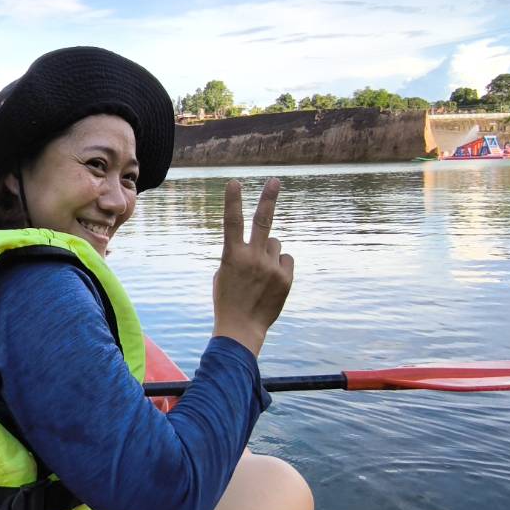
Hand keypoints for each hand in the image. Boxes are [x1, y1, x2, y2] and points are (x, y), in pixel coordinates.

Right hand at [212, 178, 293, 355]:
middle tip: (275, 181)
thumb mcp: (223, 273)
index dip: (233, 200)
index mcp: (231, 256)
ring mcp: (271, 267)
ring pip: (275, 244)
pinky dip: (280, 266)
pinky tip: (271, 281)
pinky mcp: (285, 278)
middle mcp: (253, 258)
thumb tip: (255, 244)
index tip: (235, 182)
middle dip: (268, 198)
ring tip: (260, 273)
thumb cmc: (228, 299)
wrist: (241, 328)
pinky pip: (286, 260)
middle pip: (262, 221)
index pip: (231, 222)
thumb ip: (237, 254)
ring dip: (269, 252)